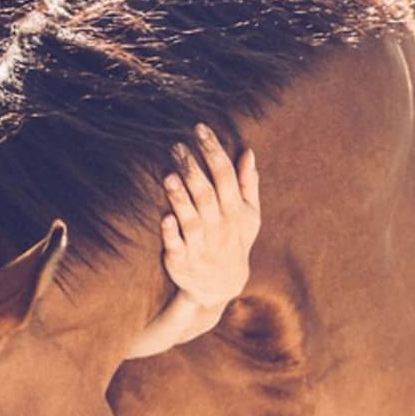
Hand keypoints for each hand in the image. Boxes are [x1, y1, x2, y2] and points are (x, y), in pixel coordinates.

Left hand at [161, 124, 260, 310]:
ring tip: (169, 175)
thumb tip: (248, 152)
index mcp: (235, 212)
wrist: (221, 287)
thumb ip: (247, 184)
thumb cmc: (233, 242)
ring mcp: (201, 245)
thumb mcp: (248, 216)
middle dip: (193, 169)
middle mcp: (219, 228)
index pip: (226, 176)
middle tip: (177, 146)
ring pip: (192, 219)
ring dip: (181, 198)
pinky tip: (165, 217)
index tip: (200, 128)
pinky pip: (177, 247)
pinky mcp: (182, 261)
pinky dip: (172, 233)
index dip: (214, 151)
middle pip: (207, 195)